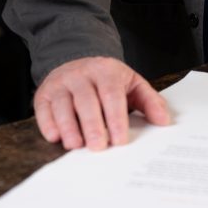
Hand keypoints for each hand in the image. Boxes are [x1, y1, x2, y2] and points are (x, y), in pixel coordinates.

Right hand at [33, 56, 170, 150]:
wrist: (77, 60)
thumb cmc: (108, 80)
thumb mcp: (132, 84)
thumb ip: (149, 101)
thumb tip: (164, 121)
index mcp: (106, 71)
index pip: (111, 94)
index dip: (116, 118)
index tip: (120, 140)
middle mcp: (81, 74)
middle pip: (86, 100)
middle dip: (92, 125)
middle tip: (99, 147)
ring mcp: (61, 83)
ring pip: (63, 104)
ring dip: (69, 126)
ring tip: (77, 145)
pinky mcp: (44, 94)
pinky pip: (43, 109)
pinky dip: (48, 123)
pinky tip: (55, 136)